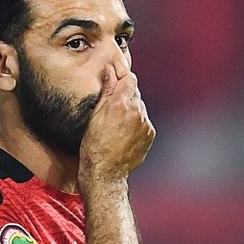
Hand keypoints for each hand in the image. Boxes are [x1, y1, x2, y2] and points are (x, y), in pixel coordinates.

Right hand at [79, 68, 153, 184]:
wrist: (105, 173)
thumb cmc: (94, 146)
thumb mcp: (95, 116)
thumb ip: (106, 91)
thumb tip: (110, 70)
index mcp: (121, 105)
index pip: (129, 79)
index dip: (122, 79)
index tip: (116, 81)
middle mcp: (137, 112)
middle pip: (135, 93)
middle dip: (126, 96)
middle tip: (113, 108)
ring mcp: (145, 124)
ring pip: (140, 107)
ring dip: (132, 110)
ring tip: (118, 124)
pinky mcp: (150, 134)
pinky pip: (144, 121)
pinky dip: (137, 123)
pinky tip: (125, 133)